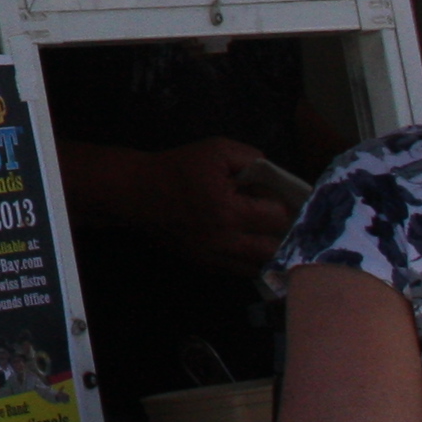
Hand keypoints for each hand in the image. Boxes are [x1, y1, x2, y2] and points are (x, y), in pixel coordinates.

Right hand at [137, 136, 298, 276]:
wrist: (137, 192)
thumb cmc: (178, 168)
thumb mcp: (217, 149)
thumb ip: (251, 158)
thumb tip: (273, 175)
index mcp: (228, 210)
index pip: (277, 218)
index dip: (282, 205)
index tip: (276, 196)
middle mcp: (224, 240)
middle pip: (274, 250)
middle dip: (283, 234)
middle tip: (280, 220)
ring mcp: (213, 256)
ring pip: (258, 266)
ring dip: (269, 252)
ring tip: (269, 235)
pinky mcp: (203, 264)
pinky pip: (238, 272)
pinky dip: (250, 262)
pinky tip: (249, 246)